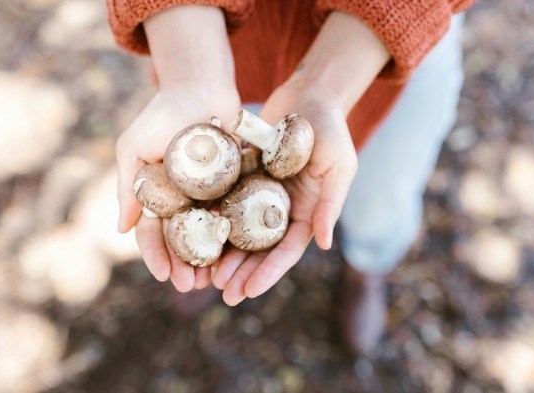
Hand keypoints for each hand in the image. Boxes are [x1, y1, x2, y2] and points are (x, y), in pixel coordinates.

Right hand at [116, 85, 239, 290]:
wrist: (201, 86)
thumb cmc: (162, 114)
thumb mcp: (134, 148)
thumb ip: (128, 187)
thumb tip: (120, 230)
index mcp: (157, 194)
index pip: (153, 232)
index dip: (156, 255)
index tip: (164, 275)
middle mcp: (183, 198)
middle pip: (183, 240)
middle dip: (185, 265)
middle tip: (192, 286)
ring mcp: (209, 193)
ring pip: (209, 233)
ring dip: (210, 258)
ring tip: (215, 280)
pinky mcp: (234, 183)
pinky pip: (234, 213)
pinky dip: (235, 234)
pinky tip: (239, 254)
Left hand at [213, 82, 357, 304]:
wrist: (310, 95)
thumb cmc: (331, 130)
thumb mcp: (338, 166)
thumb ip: (330, 204)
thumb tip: (323, 244)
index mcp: (308, 212)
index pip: (287, 250)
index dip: (269, 273)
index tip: (249, 291)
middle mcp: (283, 209)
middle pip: (260, 248)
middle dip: (243, 272)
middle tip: (223, 293)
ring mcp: (262, 194)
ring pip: (240, 231)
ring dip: (225, 254)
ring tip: (206, 276)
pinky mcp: (245, 177)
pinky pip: (227, 202)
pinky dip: (213, 219)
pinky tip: (195, 234)